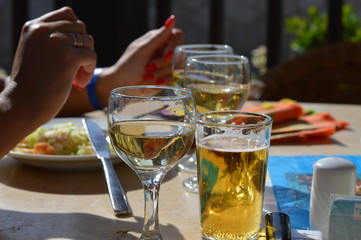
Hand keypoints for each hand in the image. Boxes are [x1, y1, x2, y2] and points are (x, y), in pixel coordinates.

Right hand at [0, 7, 96, 157]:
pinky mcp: (68, 56)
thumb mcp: (35, 52)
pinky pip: (91, 56)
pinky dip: (89, 71)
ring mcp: (56, 42)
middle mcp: (44, 30)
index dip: (76, 33)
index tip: (72, 52)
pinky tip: (78, 83)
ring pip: (88, 41)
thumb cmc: (31, 85)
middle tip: (75, 68)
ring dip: (87, 59)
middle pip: (81, 27)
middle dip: (82, 47)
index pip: (67, 14)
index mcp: (34, 27)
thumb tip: (81, 35)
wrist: (23, 105)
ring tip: (76, 77)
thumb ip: (51, 40)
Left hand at [101, 15, 183, 86]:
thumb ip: (158, 37)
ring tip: (146, 75)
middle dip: (163, 63)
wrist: (121, 84)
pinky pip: (173, 77)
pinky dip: (162, 80)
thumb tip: (172, 19)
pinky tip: (151, 81)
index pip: (178, 36)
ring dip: (160, 73)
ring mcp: (167, 64)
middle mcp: (164, 49)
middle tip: (148, 67)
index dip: (175, 46)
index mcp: (159, 39)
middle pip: (178, 54)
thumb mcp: (142, 49)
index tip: (166, 56)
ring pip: (176, 67)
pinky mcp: (167, 76)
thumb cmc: (128, 65)